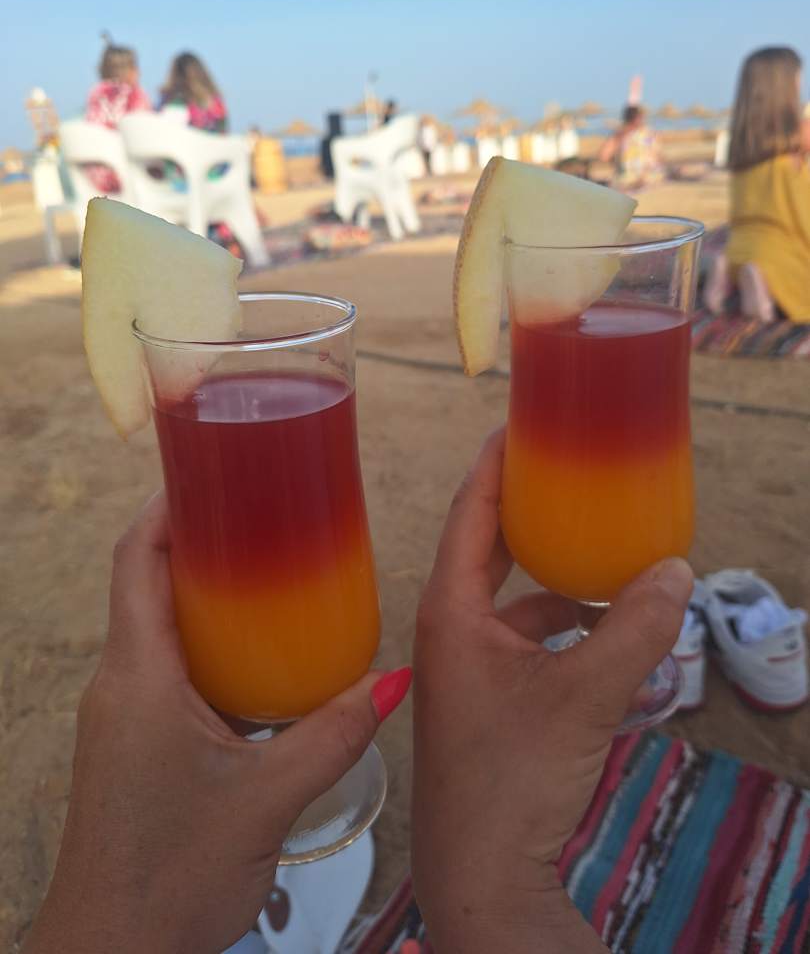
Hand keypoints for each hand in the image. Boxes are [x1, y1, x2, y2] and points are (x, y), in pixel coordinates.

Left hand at [25, 494, 409, 953]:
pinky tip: (260, 655)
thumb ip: (333, 736)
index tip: (214, 473)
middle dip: (198, 538)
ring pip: (159, 624)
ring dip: (204, 591)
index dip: (168, 507)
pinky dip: (209, 641)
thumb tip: (394, 680)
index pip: (135, 560)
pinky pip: (169, 666)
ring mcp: (125, 714)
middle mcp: (122, 682)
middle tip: (262, 512)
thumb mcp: (267, 800)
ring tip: (270, 569)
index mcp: (139, 675)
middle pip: (146, 581)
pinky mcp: (136, 742)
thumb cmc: (173, 876)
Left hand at [411, 430, 691, 952]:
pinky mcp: (484, 699)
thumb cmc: (511, 780)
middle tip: (564, 469)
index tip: (522, 420)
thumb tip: (676, 571)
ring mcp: (464, 666)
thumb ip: (633, 632)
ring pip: (510, 597)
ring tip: (598, 551)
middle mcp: (449, 628)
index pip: (470, 510)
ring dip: (551, 576)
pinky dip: (558, 625)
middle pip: (487, 545)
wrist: (481, 876)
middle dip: (526, 508)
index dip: (496, 462)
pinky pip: (522, 638)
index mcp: (451, 609)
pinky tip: (600, 628)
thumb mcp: (583, 697)